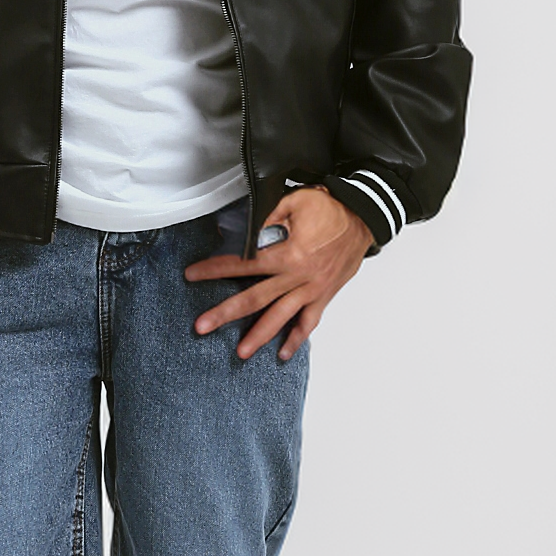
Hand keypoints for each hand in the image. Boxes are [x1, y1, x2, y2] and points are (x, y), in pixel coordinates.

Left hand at [185, 187, 373, 360]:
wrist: (363, 218)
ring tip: (240, 352)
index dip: (216, 268)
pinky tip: (282, 353)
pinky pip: (309, 323)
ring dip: (259, 336)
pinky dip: (297, 339)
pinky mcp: (323, 296)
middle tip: (202, 326)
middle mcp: (298, 276)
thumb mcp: (295, 201)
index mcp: (288, 253)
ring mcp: (311, 290)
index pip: (244, 263)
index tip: (192, 275)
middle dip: (226, 313)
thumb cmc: (330, 208)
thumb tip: (238, 229)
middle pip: (256, 298)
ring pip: (280, 317)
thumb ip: (266, 216)